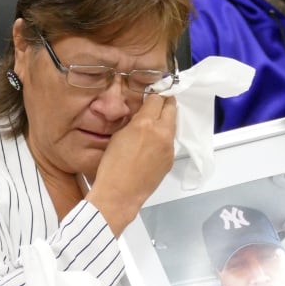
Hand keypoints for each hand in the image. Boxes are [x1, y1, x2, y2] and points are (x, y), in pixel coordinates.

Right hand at [87, 94, 176, 236]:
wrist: (120, 193)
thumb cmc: (112, 165)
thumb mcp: (118, 135)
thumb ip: (134, 121)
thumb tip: (142, 113)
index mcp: (146, 124)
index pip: (157, 99)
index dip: (155, 94)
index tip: (154, 92)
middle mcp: (162, 133)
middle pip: (171, 109)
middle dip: (166, 103)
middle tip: (160, 101)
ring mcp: (169, 147)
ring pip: (172, 126)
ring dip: (166, 120)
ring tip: (155, 121)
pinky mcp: (170, 159)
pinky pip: (170, 142)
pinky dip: (164, 138)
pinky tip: (152, 143)